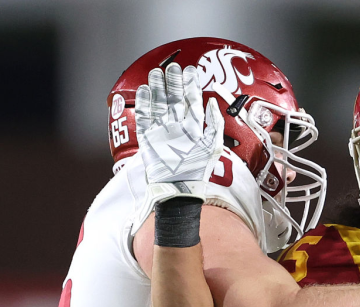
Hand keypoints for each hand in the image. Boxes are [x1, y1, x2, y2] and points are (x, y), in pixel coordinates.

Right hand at [136, 62, 223, 208]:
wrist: (177, 187)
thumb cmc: (197, 170)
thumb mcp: (213, 145)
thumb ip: (215, 123)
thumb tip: (212, 101)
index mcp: (194, 128)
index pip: (192, 101)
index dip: (191, 85)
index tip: (190, 69)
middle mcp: (177, 127)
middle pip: (174, 99)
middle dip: (173, 82)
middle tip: (172, 67)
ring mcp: (161, 130)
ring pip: (159, 104)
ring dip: (158, 88)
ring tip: (157, 73)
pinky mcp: (147, 137)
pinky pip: (144, 116)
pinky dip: (144, 103)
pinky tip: (144, 90)